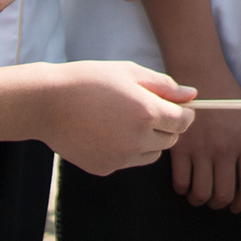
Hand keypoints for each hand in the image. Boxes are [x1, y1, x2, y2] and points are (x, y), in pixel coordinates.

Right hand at [47, 61, 196, 176]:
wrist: (47, 103)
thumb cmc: (89, 81)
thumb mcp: (129, 72)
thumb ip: (165, 85)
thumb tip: (192, 95)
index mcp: (148, 113)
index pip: (183, 122)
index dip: (184, 113)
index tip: (177, 107)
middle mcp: (138, 141)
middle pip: (170, 140)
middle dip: (167, 126)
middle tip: (147, 109)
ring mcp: (121, 158)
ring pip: (152, 154)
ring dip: (149, 141)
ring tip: (126, 120)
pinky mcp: (105, 168)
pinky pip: (128, 161)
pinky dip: (127, 150)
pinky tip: (108, 132)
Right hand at [166, 73, 240, 211]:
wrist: (199, 72)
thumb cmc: (224, 93)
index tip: (236, 205)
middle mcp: (225, 150)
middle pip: (223, 195)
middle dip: (219, 203)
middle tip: (215, 199)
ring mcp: (201, 150)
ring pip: (201, 194)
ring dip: (199, 198)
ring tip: (198, 192)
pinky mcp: (180, 147)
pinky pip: (181, 182)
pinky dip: (182, 187)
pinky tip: (184, 181)